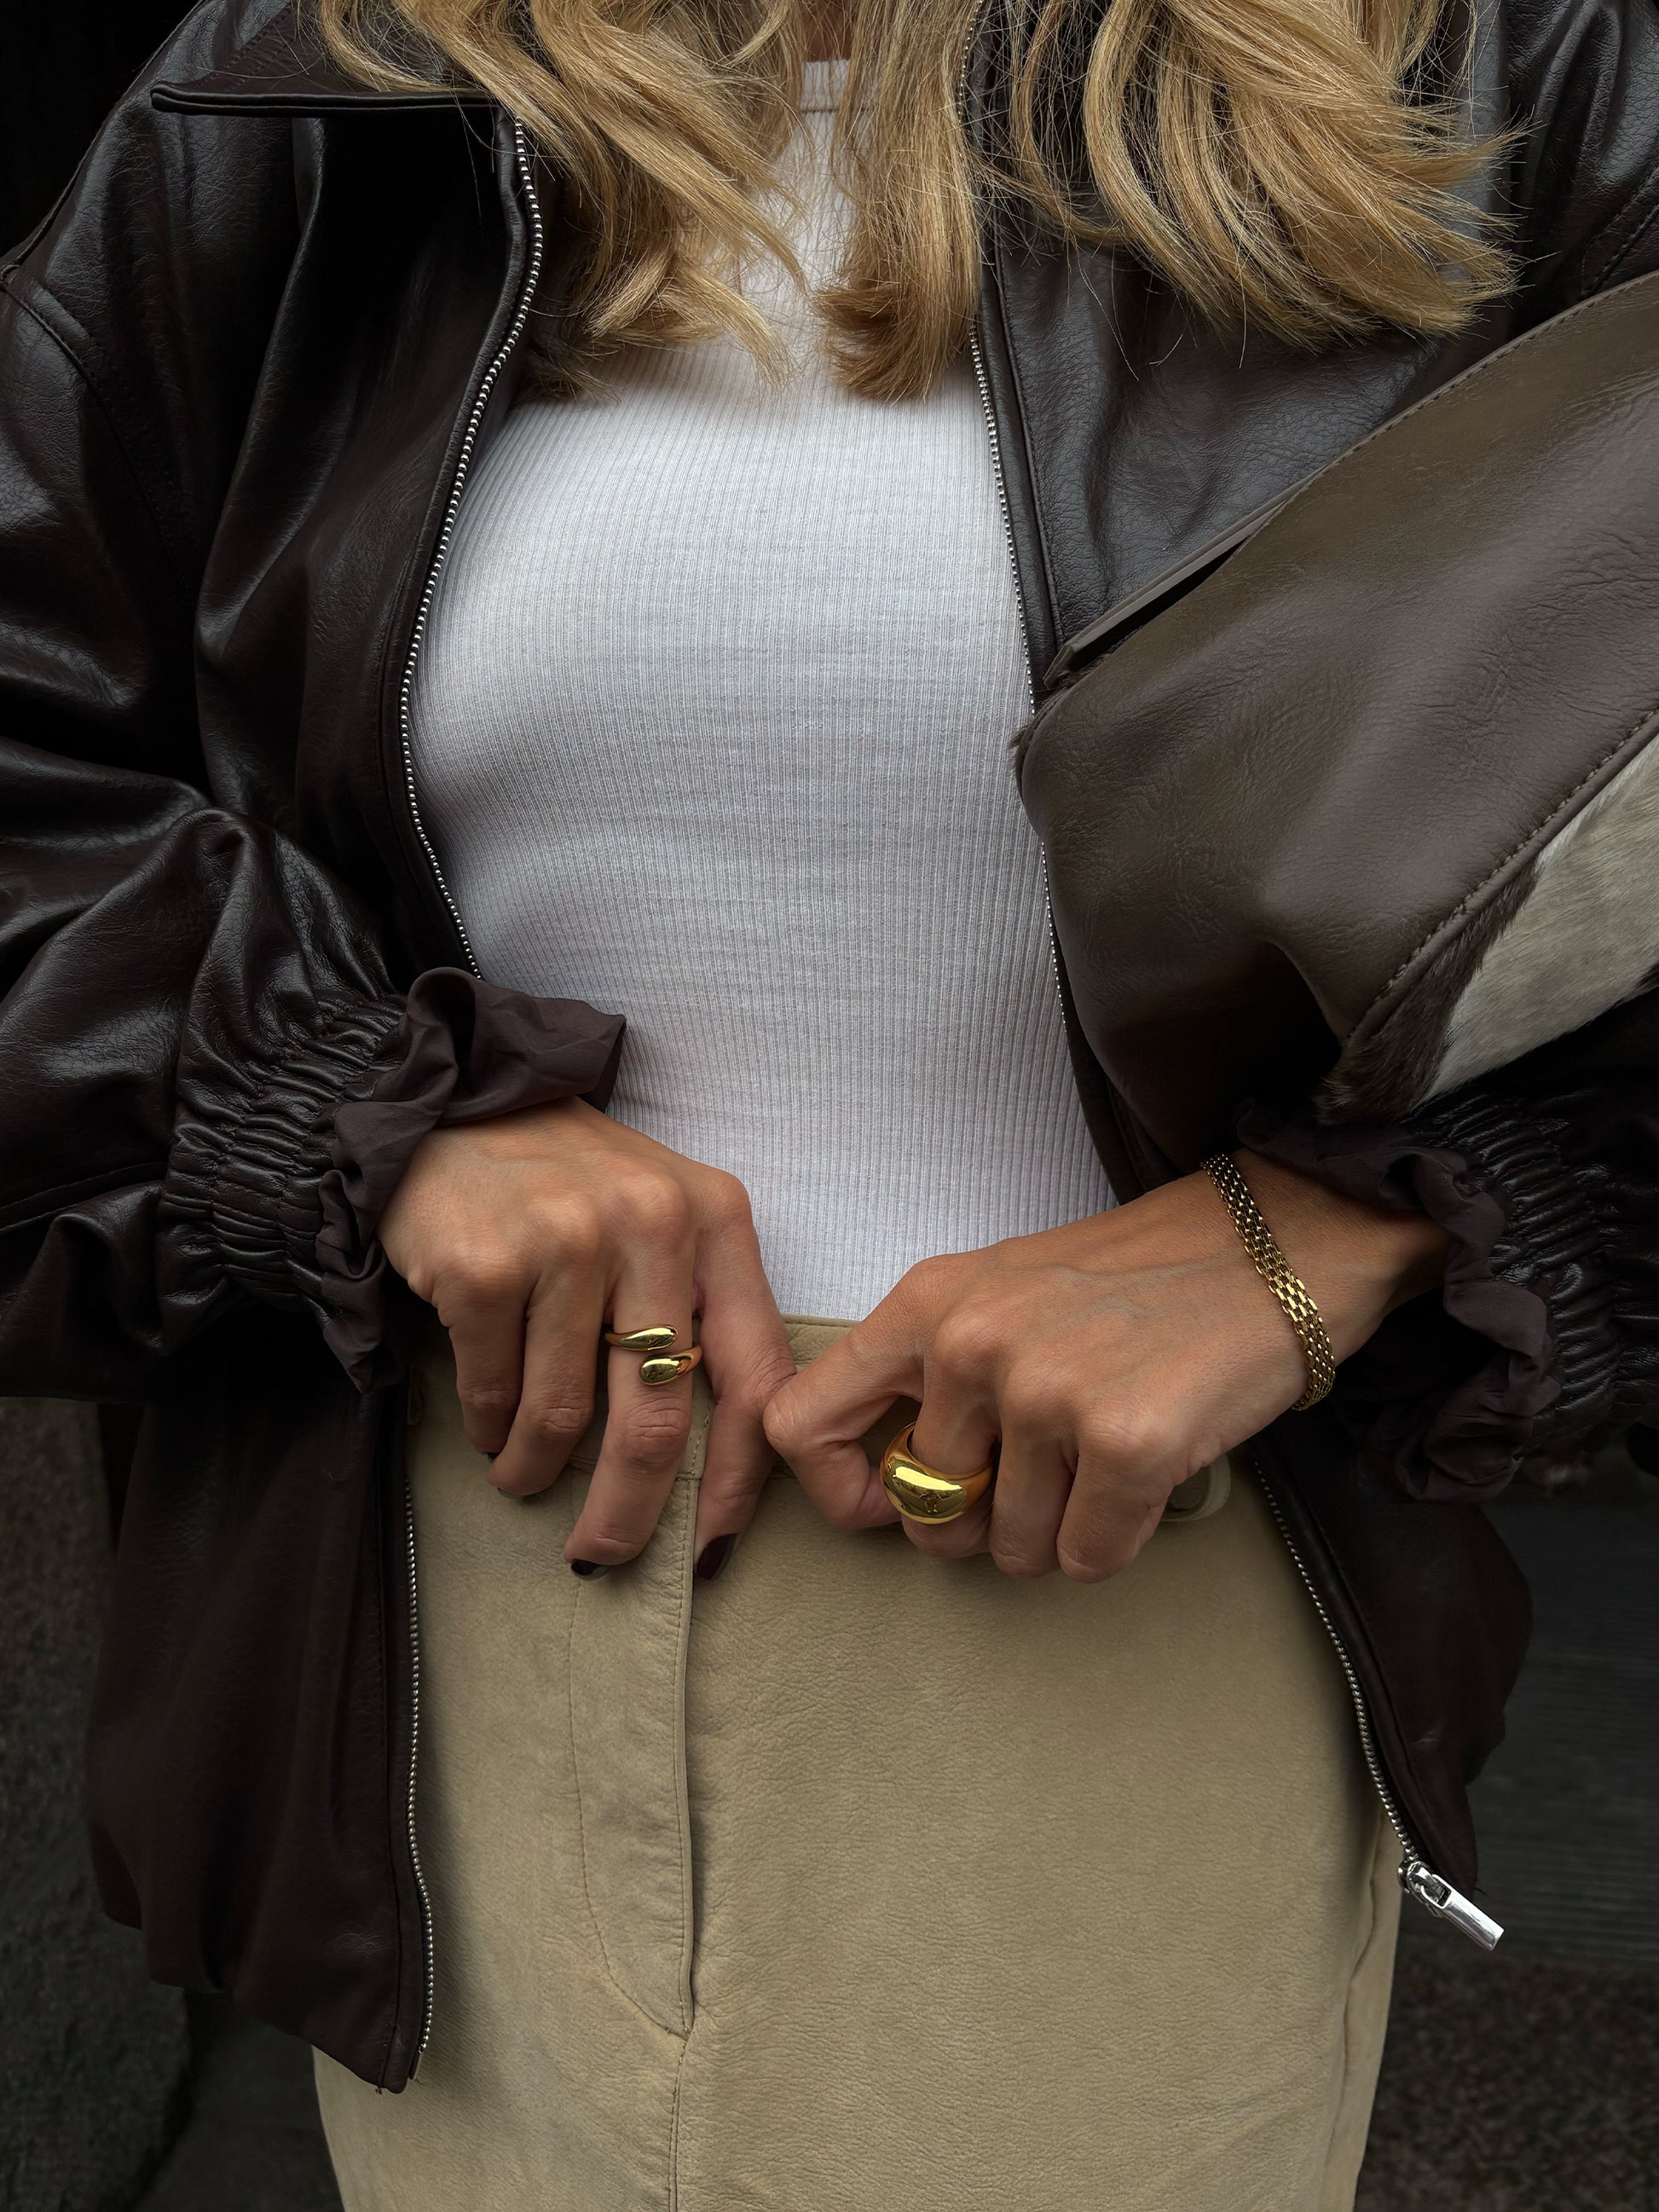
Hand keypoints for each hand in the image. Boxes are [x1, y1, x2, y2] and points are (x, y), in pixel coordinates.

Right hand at [379, 1098, 795, 1569]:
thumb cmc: (571, 1183)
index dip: (738, 1479)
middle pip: (657, 1417)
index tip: (712, 1547)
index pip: (755, 1375)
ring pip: (562, 1416)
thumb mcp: (664, 1218)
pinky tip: (487, 1428)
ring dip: (537, 1470)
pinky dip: (488, 1429)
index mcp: (715, 1220)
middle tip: (604, 1551)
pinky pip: (493, 1391)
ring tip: (522, 1475)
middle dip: (629, 1510)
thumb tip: (710, 1462)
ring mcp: (565, 1241)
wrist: (453, 1108)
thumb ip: (702, 1309)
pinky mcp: (484, 1263)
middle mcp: (650, 1225)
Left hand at [763, 1152, 1447, 1581]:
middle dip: (983, 1523)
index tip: (892, 1506)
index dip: (841, 1492)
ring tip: (1106, 1454)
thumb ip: (929, 1376)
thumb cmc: (1138, 1279)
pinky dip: (1118, 1539)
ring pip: (1012, 1549)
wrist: (1277, 1244)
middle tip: (1046, 1475)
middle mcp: (969, 1344)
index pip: (801, 1425)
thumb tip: (888, 1492)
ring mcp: (1045, 1392)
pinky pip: (1086, 1559)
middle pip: (925, 1513)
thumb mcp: (1001, 1294)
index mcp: (924, 1304)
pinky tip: (1147, 1475)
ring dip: (1061, 1530)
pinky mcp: (1125, 1440)